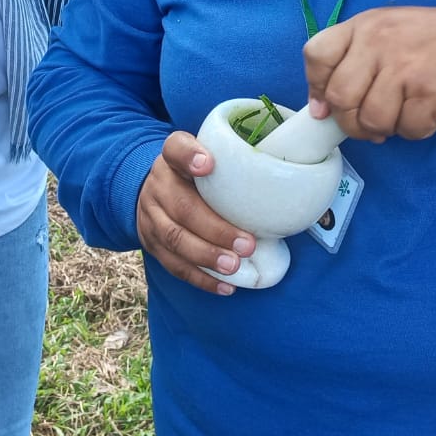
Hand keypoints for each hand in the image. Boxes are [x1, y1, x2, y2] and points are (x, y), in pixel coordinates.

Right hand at [136, 132, 254, 295]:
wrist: (155, 192)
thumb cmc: (196, 177)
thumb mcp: (207, 158)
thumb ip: (233, 164)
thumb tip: (284, 186)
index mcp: (173, 158)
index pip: (176, 148)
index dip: (190, 156)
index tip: (208, 164)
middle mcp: (158, 184)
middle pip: (181, 206)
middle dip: (215, 228)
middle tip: (247, 244)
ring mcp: (151, 216)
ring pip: (175, 239)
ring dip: (207, 256)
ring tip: (234, 267)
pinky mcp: (151, 243)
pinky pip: (174, 265)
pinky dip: (201, 278)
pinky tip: (225, 286)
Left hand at [304, 4, 435, 142]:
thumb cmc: (432, 40)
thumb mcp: (386, 32)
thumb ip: (351, 60)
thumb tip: (319, 109)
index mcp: (364, 26)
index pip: (317, 54)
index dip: (316, 86)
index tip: (327, 104)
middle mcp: (380, 43)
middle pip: (340, 97)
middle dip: (350, 120)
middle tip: (368, 121)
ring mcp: (405, 69)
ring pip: (371, 120)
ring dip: (382, 129)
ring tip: (399, 117)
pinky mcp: (431, 95)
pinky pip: (406, 130)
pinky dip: (414, 130)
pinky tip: (426, 113)